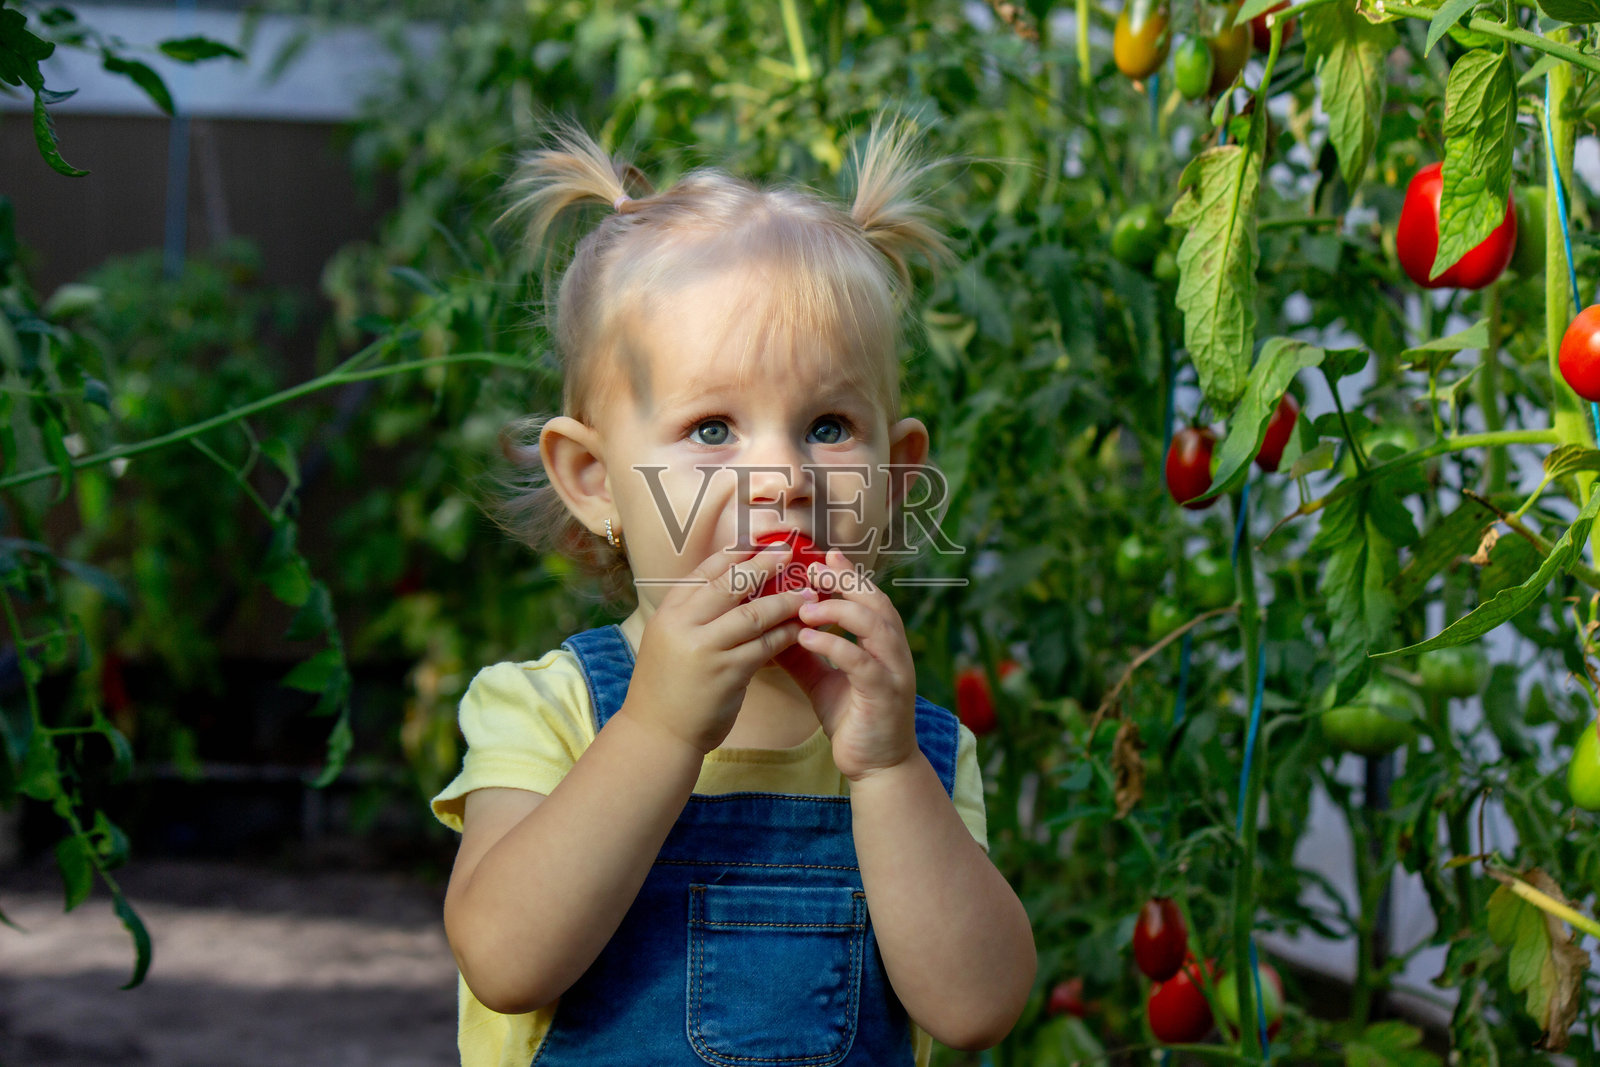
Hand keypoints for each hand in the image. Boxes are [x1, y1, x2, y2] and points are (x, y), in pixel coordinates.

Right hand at [623, 540, 816, 755]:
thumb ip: (695, 614)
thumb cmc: (668, 686)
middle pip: (731, 584)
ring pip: (754, 614)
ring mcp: (706, 649)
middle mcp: (684, 625)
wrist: (657, 734)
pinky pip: (765, 646)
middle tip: (789, 552)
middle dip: (763, 565)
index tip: (759, 544)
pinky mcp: (728, 673)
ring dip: (785, 601)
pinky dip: (786, 634)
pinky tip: (803, 627)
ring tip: (808, 592)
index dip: (735, 554)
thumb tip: (734, 585)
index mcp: (669, 612)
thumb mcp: (669, 639)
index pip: (705, 571)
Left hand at [772, 549, 918, 781]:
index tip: (822, 555)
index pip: (868, 596)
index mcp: (881, 644)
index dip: (848, 573)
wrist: (876, 767)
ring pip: (875, 625)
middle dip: (846, 580)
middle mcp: (893, 652)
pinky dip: (835, 645)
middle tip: (812, 569)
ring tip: (805, 605)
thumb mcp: (821, 680)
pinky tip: (808, 637)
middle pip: (876, 601)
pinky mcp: (885, 696)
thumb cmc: (852, 720)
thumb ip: (803, 653)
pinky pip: (862, 663)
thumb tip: (772, 627)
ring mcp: (894, 672)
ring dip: (840, 609)